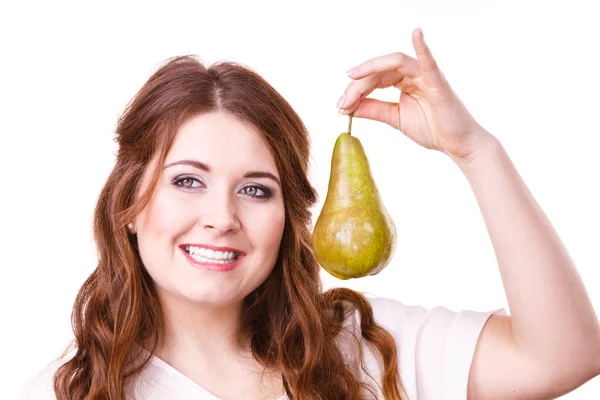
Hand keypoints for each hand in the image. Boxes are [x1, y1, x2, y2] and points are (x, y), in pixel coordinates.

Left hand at [338, 28, 491, 162]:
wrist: (458, 145)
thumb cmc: (433, 129)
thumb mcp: (395, 119)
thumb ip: (374, 110)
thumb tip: (348, 107)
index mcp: (404, 81)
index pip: (374, 79)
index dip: (354, 90)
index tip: (339, 106)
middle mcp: (414, 74)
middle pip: (380, 70)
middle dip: (357, 85)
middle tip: (341, 102)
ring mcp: (427, 76)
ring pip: (395, 63)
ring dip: (370, 70)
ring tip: (352, 77)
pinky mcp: (439, 84)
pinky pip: (430, 63)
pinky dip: (423, 47)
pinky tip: (417, 34)